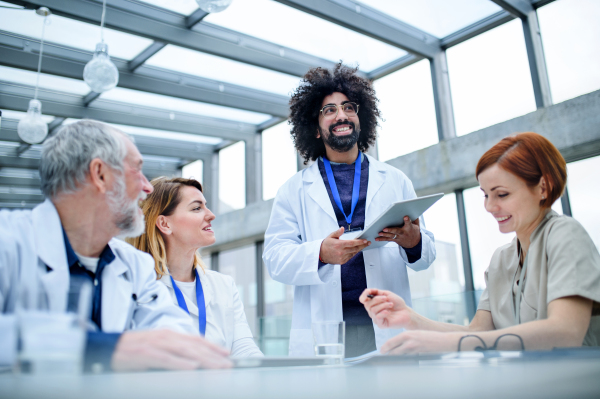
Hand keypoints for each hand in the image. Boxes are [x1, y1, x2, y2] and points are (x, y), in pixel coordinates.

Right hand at [111, 330, 231, 371]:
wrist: (108, 348)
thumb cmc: (133, 349)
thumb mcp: (157, 346)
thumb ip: (173, 350)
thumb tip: (192, 359)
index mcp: (169, 335)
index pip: (196, 340)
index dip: (212, 346)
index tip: (226, 353)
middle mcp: (166, 337)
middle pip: (195, 346)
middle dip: (214, 355)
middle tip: (228, 363)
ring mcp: (157, 344)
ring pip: (186, 352)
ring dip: (204, 359)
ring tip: (217, 366)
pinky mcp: (146, 354)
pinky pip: (167, 359)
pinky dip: (181, 363)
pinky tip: (193, 367)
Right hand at [319, 227, 369, 264]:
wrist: (320, 254)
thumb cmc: (326, 245)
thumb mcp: (331, 236)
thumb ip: (337, 232)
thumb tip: (342, 228)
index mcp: (339, 244)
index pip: (352, 243)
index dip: (359, 242)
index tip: (365, 240)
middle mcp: (341, 252)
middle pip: (355, 248)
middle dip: (362, 245)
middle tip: (368, 243)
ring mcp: (342, 257)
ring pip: (353, 253)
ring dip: (359, 249)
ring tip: (363, 245)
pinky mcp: (342, 261)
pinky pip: (350, 257)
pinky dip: (354, 253)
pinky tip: (356, 250)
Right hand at [359, 289, 413, 328]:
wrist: (406, 312)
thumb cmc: (397, 303)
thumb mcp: (386, 294)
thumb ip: (376, 292)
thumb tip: (367, 291)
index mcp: (373, 303)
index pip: (362, 300)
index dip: (364, 295)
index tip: (369, 291)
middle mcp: (372, 311)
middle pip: (367, 304)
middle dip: (377, 299)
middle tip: (387, 299)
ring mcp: (376, 318)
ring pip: (373, 310)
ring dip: (383, 305)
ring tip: (391, 304)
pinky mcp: (381, 324)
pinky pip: (377, 317)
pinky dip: (383, 313)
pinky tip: (389, 312)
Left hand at [376, 216, 420, 247]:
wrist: (414, 243)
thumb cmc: (414, 231)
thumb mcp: (417, 225)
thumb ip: (415, 219)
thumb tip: (413, 211)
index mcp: (409, 228)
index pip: (409, 223)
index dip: (407, 220)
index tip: (405, 216)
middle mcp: (403, 233)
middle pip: (397, 231)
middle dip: (391, 230)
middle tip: (385, 228)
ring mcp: (399, 237)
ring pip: (391, 235)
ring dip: (385, 234)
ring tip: (379, 233)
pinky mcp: (395, 240)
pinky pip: (388, 239)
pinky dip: (382, 239)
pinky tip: (376, 238)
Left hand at [381, 331, 459, 354]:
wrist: (442, 341)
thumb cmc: (429, 336)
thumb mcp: (415, 333)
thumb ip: (406, 338)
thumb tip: (397, 344)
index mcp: (407, 334)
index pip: (391, 342)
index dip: (385, 347)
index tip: (381, 350)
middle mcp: (408, 342)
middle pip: (393, 351)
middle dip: (388, 354)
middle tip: (384, 356)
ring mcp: (413, 350)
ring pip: (399, 356)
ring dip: (394, 357)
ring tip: (390, 358)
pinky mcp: (417, 356)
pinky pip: (407, 359)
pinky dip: (402, 359)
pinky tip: (401, 360)